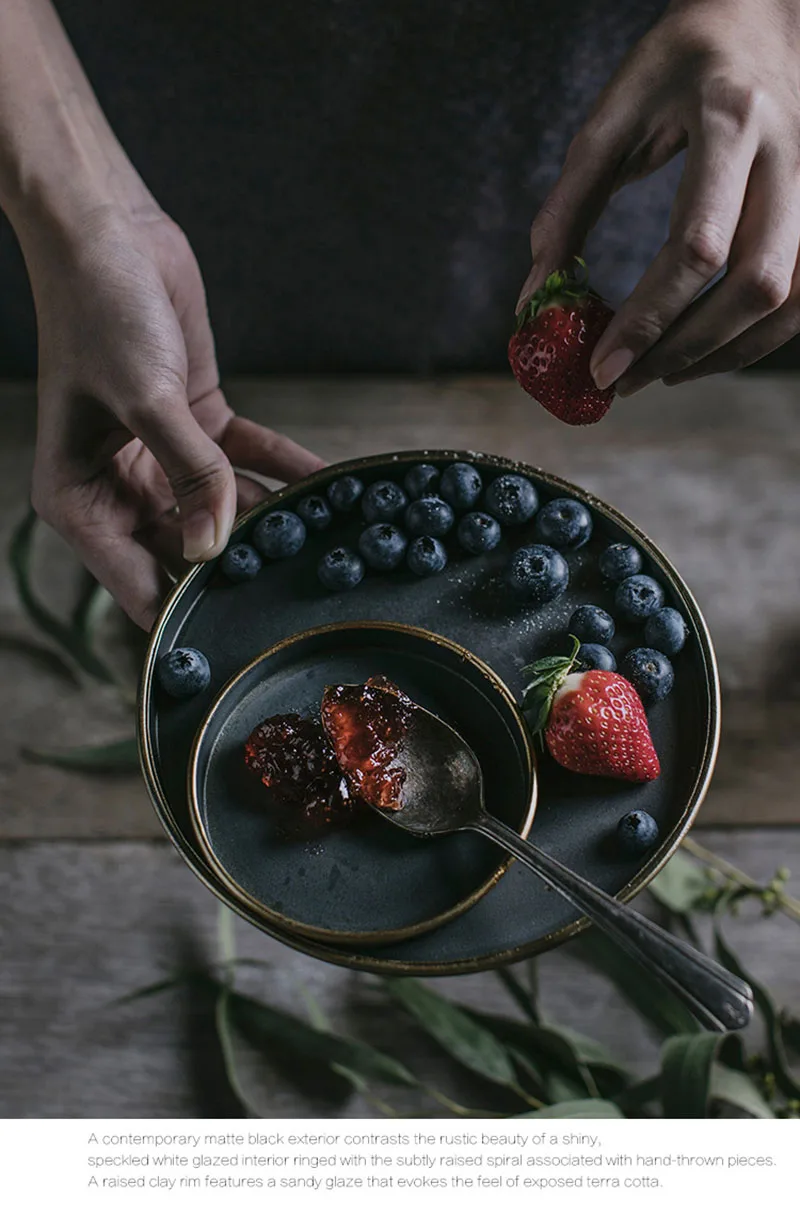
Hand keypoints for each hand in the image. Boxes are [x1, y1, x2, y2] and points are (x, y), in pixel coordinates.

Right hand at [23, 203, 323, 629]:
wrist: (108, 230)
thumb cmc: (98, 311)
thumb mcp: (145, 398)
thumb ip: (189, 473)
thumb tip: (213, 547)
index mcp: (80, 501)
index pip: (137, 586)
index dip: (187, 617)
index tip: (244, 640)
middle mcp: (119, 490)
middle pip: (188, 556)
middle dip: (244, 571)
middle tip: (308, 594)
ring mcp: (163, 461)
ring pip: (227, 511)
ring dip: (276, 524)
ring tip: (336, 549)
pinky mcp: (200, 429)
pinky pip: (251, 465)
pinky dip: (288, 475)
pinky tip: (335, 492)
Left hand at [517, 0, 799, 394]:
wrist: (764, 16)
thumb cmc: (681, 61)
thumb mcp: (614, 115)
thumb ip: (570, 205)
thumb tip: (535, 296)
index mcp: (730, 120)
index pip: (697, 246)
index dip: (648, 319)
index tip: (601, 366)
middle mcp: (790, 156)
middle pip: (755, 284)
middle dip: (685, 349)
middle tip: (624, 381)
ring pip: (790, 301)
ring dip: (724, 355)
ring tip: (660, 375)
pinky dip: (754, 339)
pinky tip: (704, 351)